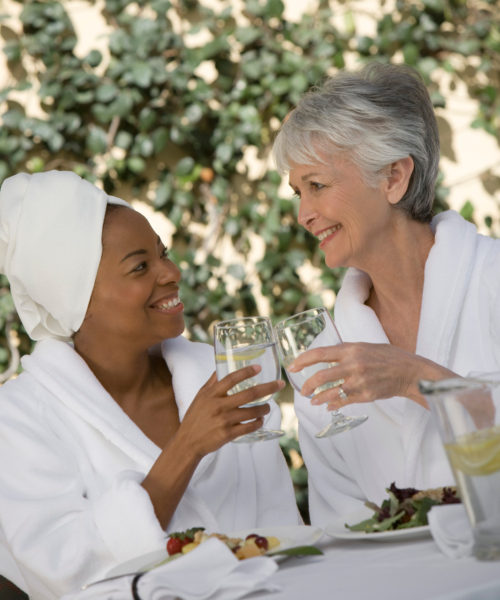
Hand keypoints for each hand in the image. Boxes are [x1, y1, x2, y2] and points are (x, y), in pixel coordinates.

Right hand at [177, 365, 283, 457]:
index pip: (231, 379)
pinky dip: (258, 422)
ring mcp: (224, 420)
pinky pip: (249, 427)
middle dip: (267, 388)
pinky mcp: (228, 434)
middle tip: (279, 385)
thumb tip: (221, 365)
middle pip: (248, 394)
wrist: (188, 442)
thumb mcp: (200, 396)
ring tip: (268, 407)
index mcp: (211, 394)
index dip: (246, 372)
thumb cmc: (195, 416)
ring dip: (264, 408)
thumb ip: (212, 382)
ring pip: (252, 412)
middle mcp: (218, 406)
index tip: (259, 368)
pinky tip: (260, 419)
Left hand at [289, 342, 455, 409]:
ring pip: (331, 392)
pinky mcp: (366, 396)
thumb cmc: (388, 356)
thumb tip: (326, 356)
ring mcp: (359, 382)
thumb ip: (346, 351)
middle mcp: (353, 365)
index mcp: (351, 349)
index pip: (320, 353)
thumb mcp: (365, 346)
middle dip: (307, 385)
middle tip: (302, 391)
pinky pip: (344, 401)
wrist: (411, 372)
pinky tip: (329, 405)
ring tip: (313, 400)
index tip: (292, 367)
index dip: (303, 360)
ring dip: (318, 398)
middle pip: (321, 376)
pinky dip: (333, 404)